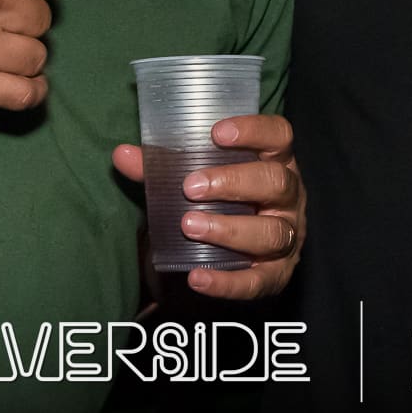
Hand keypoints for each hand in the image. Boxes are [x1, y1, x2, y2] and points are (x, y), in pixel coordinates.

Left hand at [111, 113, 304, 299]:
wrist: (232, 253)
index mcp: (276, 160)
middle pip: (275, 182)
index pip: (278, 136)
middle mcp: (289, 196)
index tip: (216, 133)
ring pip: (272, 232)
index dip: (253, 130)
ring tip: (189, 226)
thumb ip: (162, 168)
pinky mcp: (276, 275)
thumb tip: (122, 154)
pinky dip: (227, 281)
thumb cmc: (219, 201)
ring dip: (229, 229)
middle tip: (191, 188)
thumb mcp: (198, 178)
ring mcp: (288, 236)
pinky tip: (197, 277)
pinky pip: (258, 282)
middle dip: (233, 183)